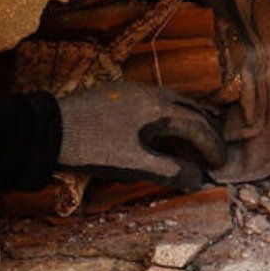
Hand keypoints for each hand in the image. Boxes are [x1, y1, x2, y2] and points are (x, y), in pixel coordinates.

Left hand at [56, 83, 226, 189]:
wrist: (49, 129)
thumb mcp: (134, 164)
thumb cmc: (94, 148)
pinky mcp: (117, 94)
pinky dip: (168, 117)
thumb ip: (170, 171)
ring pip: (171, 103)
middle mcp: (150, 93)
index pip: (197, 126)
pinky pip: (154, 103)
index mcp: (159, 108)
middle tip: (214, 152)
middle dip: (205, 131)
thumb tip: (197, 179)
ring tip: (193, 142)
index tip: (220, 166)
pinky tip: (160, 132)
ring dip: (187, 122)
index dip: (212, 147)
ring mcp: (132, 91)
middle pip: (189, 109)